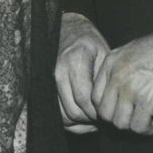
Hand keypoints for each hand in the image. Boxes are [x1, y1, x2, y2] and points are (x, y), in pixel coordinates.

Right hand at [56, 12, 109, 132]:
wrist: (66, 31)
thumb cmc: (89, 43)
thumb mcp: (103, 54)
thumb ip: (105, 80)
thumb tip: (109, 108)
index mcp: (75, 60)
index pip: (84, 98)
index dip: (97, 111)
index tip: (107, 111)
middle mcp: (58, 71)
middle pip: (73, 110)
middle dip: (89, 119)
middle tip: (102, 117)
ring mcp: (47, 80)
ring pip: (63, 116)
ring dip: (79, 122)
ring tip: (93, 116)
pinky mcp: (43, 88)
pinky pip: (56, 113)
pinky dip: (69, 120)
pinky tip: (82, 115)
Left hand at [91, 29, 152, 134]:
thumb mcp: (131, 51)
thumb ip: (117, 68)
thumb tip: (112, 92)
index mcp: (111, 62)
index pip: (94, 96)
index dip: (106, 109)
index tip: (119, 112)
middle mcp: (117, 75)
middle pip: (104, 113)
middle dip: (118, 120)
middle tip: (133, 119)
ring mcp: (131, 88)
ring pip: (120, 123)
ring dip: (134, 127)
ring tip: (147, 122)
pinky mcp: (147, 99)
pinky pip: (138, 127)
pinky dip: (148, 130)